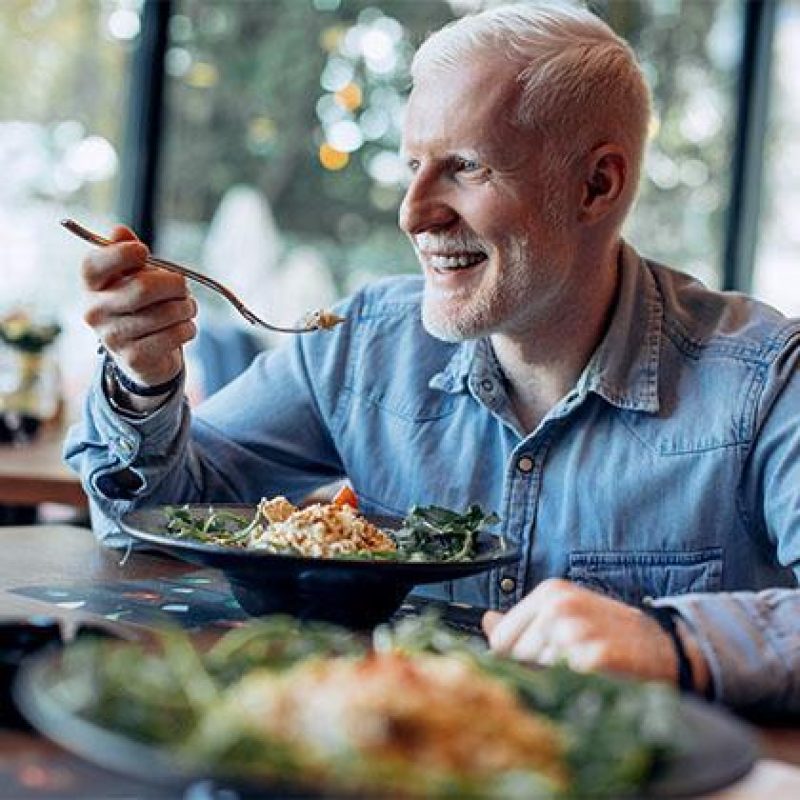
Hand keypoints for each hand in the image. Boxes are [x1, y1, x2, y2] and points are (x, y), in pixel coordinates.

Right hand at [81, 226, 197, 386]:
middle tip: (183, 288)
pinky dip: (188, 328)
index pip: (96, 264)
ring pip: (166, 313)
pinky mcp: (135, 358)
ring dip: (187, 308)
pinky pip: (174, 335)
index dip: (123, 253)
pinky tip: (183, 327)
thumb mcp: (132, 277)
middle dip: (174, 285)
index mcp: (91, 286)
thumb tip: (119, 231)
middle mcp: (95, 311)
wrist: (144, 355)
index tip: (143, 251)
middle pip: (143, 288)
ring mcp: (113, 337)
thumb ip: (127, 254)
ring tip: (186, 309)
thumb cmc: (140, 306)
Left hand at [482, 578, 709, 688]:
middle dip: (537, 673)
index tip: (540, 665)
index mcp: (550, 593)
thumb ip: (525, 621)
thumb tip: (487, 621)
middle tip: (571, 669)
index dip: (516, 661)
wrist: (667, 649)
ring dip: (557, 684)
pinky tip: (594, 681)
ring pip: (537, 675)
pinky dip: (574, 692)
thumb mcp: (568, 615)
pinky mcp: (592, 658)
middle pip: (516, 659)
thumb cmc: (611, 635)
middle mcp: (558, 606)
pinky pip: (562, 687)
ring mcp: (575, 631)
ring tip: (584, 673)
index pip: (502, 640)